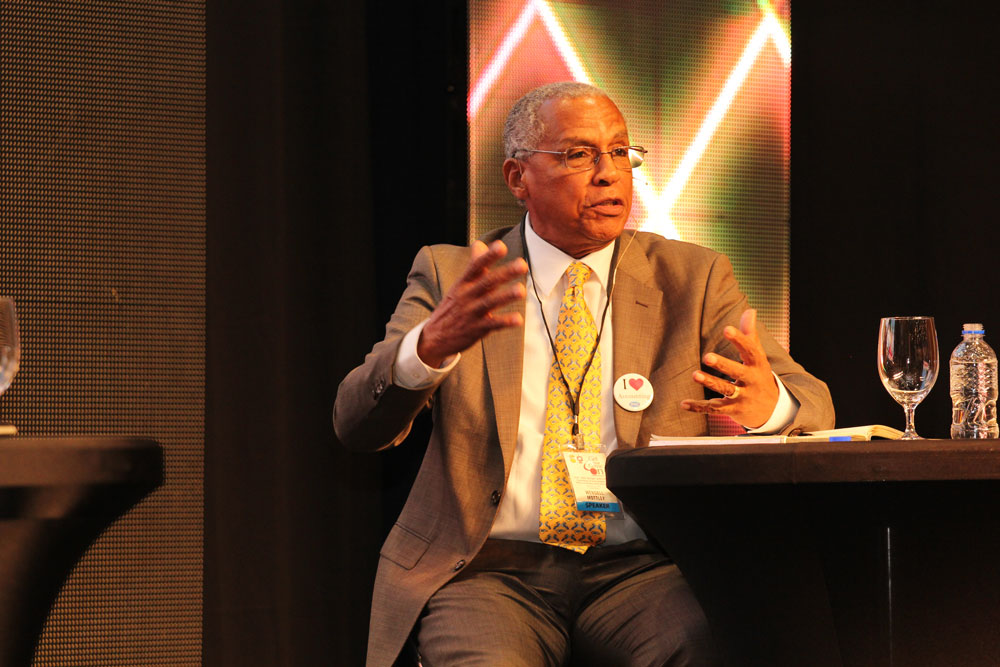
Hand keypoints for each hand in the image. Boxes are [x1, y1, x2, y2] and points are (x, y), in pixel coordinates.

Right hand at [417, 240, 527, 367]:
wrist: (434, 337)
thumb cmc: (452, 307)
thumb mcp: (459, 285)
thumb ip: (474, 265)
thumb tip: (480, 243)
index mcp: (463, 283)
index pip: (476, 266)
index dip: (488, 256)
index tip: (501, 246)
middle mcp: (466, 296)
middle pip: (487, 282)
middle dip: (505, 273)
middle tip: (522, 264)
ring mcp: (471, 313)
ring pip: (490, 302)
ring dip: (506, 296)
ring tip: (521, 290)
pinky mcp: (476, 329)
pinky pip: (492, 325)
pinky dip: (505, 322)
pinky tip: (518, 319)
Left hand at [680, 309, 779, 428]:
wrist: (772, 410)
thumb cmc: (760, 376)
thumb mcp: (758, 356)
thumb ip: (750, 334)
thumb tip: (750, 310)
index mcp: (758, 365)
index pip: (750, 351)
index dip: (740, 340)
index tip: (727, 329)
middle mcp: (751, 381)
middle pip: (737, 372)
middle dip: (723, 365)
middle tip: (707, 356)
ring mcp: (743, 397)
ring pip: (725, 390)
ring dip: (710, 383)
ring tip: (694, 375)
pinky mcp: (733, 410)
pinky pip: (714, 409)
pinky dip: (699, 407)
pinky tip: (683, 403)